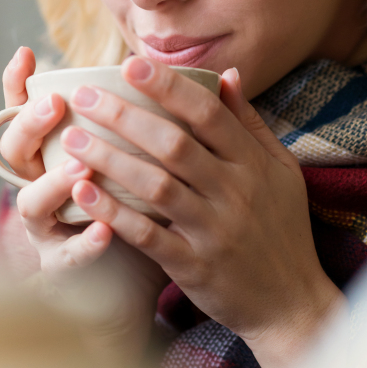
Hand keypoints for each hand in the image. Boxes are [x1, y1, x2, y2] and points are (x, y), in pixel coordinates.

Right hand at [0, 48, 168, 359]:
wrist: (130, 287)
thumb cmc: (142, 215)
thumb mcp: (149, 166)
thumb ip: (169, 123)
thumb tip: (217, 75)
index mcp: (59, 157)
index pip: (27, 115)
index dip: (20, 86)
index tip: (26, 54)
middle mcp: (44, 190)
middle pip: (16, 151)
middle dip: (32, 125)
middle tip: (56, 103)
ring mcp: (49, 232)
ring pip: (34, 204)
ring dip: (56, 183)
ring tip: (80, 166)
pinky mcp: (63, 271)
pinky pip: (68, 257)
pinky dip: (86, 244)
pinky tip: (105, 231)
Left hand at [61, 56, 344, 367]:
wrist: (293, 303)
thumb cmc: (283, 228)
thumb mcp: (281, 170)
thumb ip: (250, 123)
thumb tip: (228, 73)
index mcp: (253, 163)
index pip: (208, 113)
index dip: (168, 86)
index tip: (129, 64)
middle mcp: (235, 192)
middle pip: (174, 144)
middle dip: (125, 115)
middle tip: (83, 95)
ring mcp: (214, 230)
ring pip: (156, 186)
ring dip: (111, 159)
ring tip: (73, 138)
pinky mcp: (195, 267)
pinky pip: (148, 236)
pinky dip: (114, 214)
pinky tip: (83, 192)